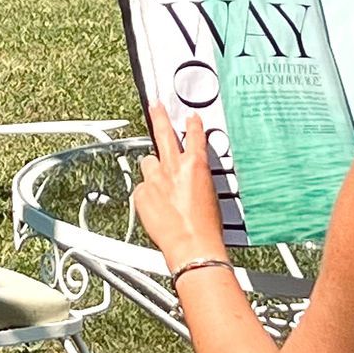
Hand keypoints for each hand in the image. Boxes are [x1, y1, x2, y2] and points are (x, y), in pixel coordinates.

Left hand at [133, 110, 228, 272]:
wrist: (192, 246)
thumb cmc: (206, 228)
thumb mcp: (211, 195)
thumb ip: (196, 179)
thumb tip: (189, 178)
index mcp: (196, 166)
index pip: (194, 136)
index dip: (192, 124)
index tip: (190, 118)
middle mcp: (173, 167)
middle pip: (163, 134)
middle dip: (159, 117)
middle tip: (155, 106)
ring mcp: (155, 179)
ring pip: (148, 163)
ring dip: (153, 169)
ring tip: (160, 182)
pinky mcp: (142, 193)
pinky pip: (143, 187)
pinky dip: (148, 193)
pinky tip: (157, 206)